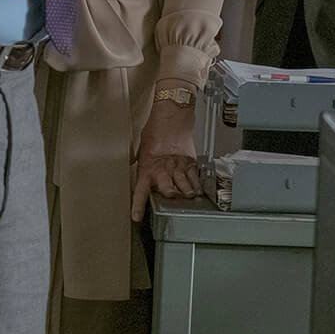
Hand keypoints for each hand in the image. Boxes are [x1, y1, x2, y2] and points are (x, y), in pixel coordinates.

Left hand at [131, 94, 200, 219]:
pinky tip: (198, 191)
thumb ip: (142, 162)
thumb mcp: (143, 147)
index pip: (140, 190)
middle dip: (170, 197)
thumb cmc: (156, 128)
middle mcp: (163, 169)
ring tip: (189, 198)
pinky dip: (196, 185)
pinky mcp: (190, 161)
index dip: (138, 205)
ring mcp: (178, 166)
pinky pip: (194, 177)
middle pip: (168, 189)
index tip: (136, 217)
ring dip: (186, 194)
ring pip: (183, 186)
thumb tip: (136, 168)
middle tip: (171, 201)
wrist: (173, 115)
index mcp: (147, 167)